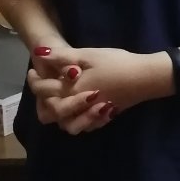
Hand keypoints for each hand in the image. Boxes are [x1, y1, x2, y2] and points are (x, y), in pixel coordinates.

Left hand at [30, 44, 166, 134]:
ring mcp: (91, 115)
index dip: (34, 81)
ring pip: (67, 125)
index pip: (43, 90)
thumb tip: (39, 54)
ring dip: (60, 115)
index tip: (33, 72)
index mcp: (71, 90)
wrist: (145, 78)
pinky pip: (85, 126)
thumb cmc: (117, 63)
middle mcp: (78, 107)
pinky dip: (79, 120)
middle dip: (43, 98)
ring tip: (60, 100)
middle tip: (43, 83)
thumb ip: (62, 57)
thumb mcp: (88, 55)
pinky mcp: (104, 119)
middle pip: (52, 110)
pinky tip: (80, 109)